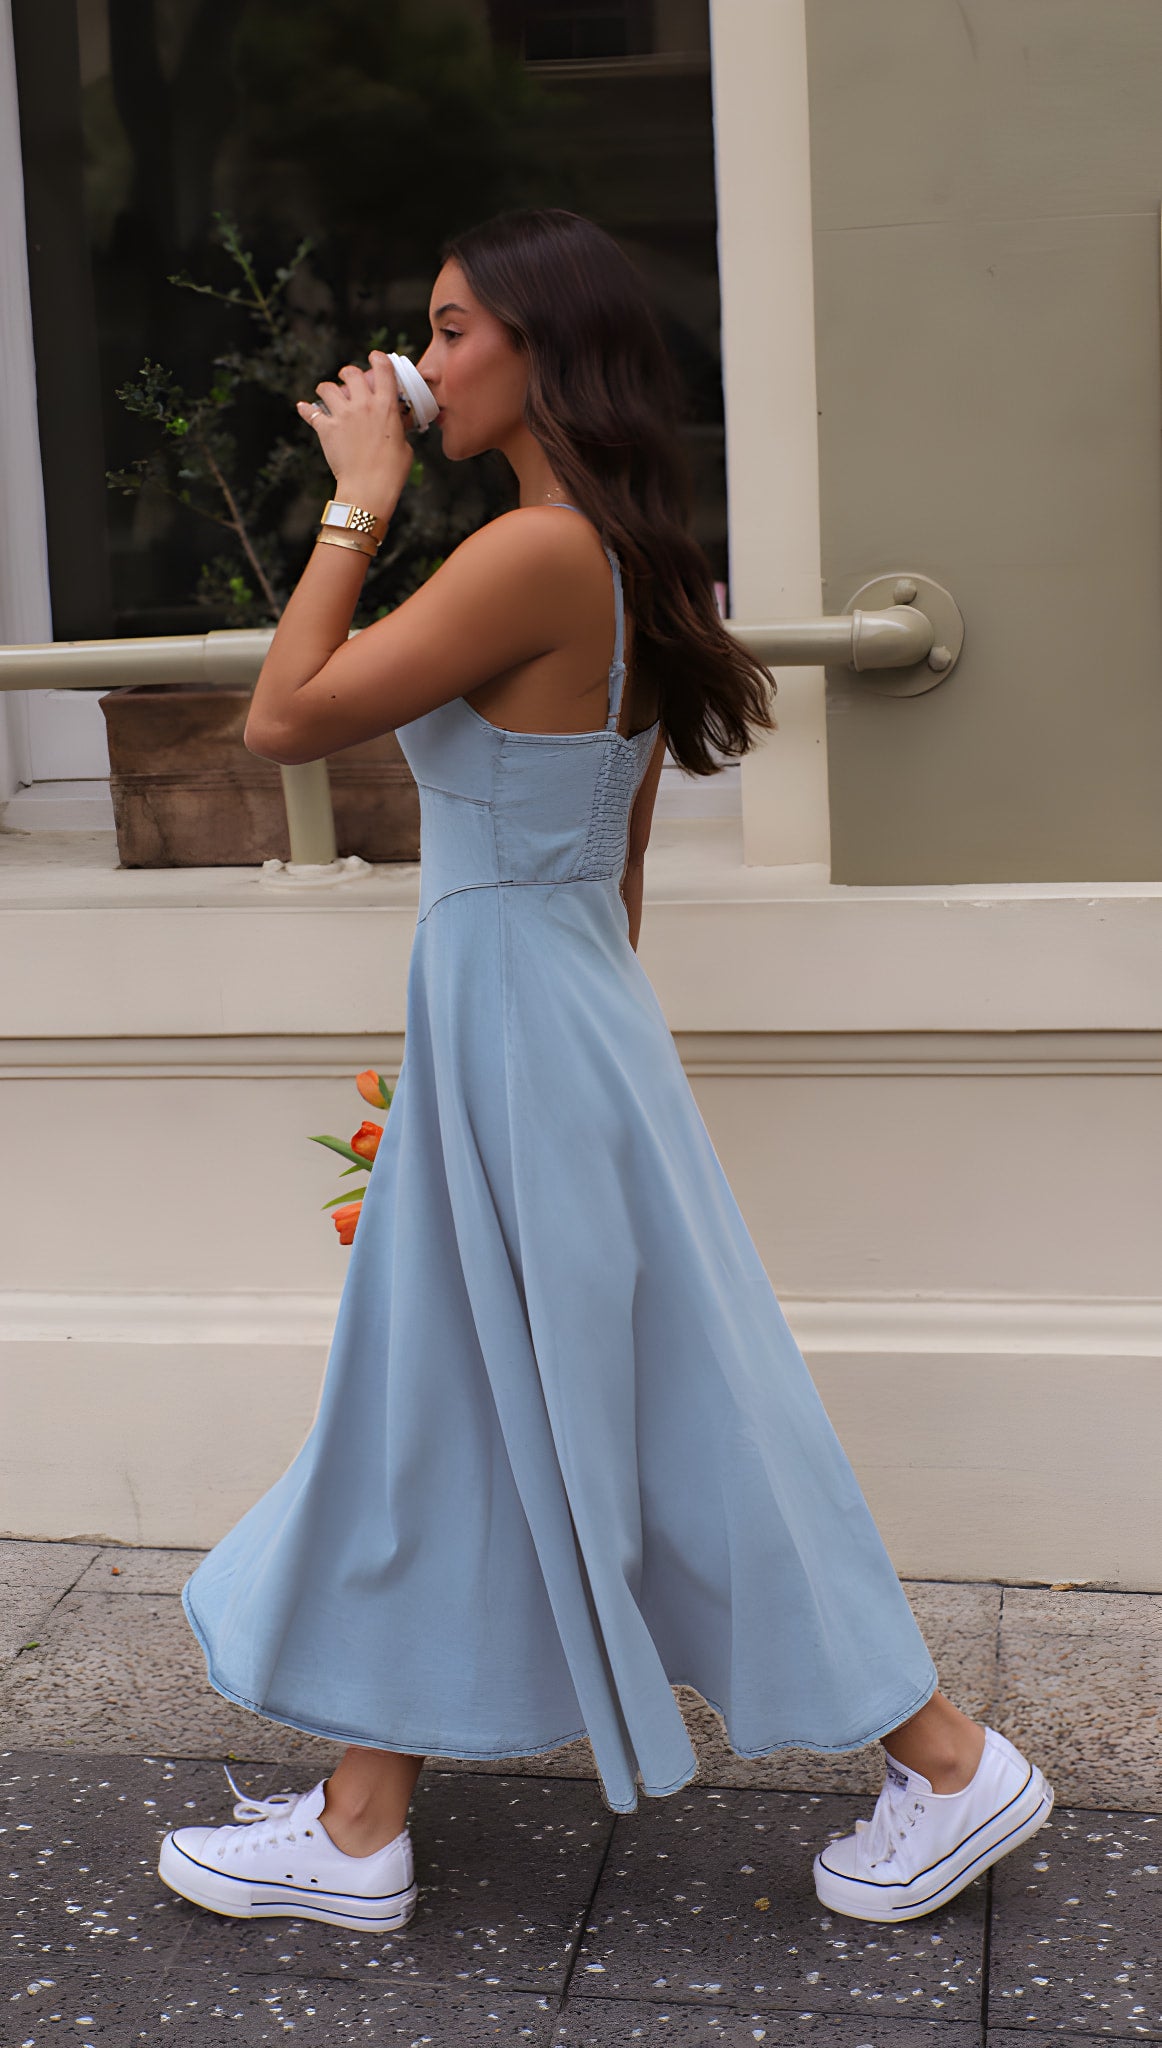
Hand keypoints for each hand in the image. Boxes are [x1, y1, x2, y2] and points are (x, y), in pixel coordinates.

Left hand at [297, 350, 415, 510]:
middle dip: (349, 373)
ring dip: (327, 388)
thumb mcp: (405, 445)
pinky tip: (303, 407)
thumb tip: (397, 426)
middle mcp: (363, 405)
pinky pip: (311, 413)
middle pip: (351, 373)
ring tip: (328, 394)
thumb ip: (398, 429)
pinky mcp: (326, 429)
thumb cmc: (392, 472)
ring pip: (327, 387)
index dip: (378, 358)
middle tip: (348, 380)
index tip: (375, 356)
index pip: (383, 369)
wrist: (369, 489)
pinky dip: (306, 410)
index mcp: (386, 406)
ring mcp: (343, 416)